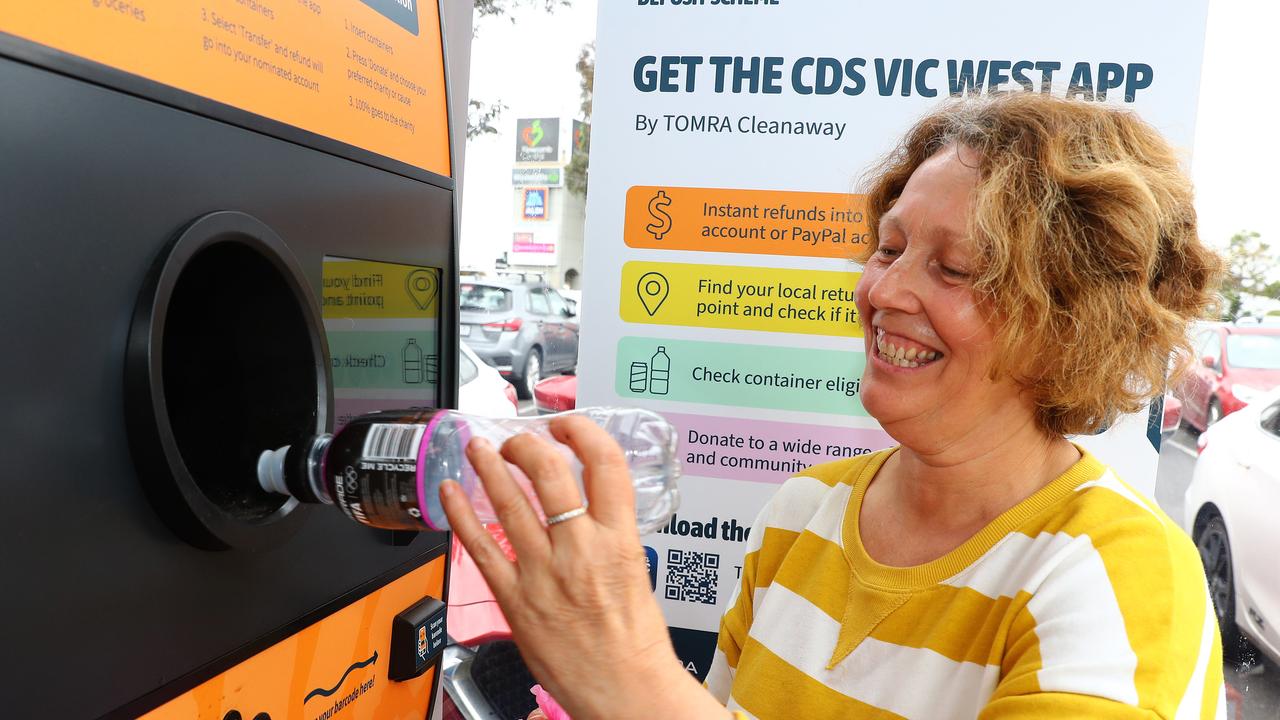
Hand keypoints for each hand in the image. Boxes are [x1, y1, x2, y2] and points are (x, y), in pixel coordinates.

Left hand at [441, 415, 727, 719]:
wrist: (624, 691)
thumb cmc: (635, 642)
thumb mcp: (637, 570)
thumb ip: (610, 534)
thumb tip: (587, 507)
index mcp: (619, 539)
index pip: (605, 463)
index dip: (582, 432)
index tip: (568, 426)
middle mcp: (580, 548)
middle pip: (549, 472)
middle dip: (527, 444)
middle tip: (517, 439)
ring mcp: (543, 572)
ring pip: (509, 501)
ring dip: (488, 466)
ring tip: (479, 448)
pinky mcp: (515, 598)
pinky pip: (480, 546)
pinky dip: (461, 514)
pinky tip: (451, 492)